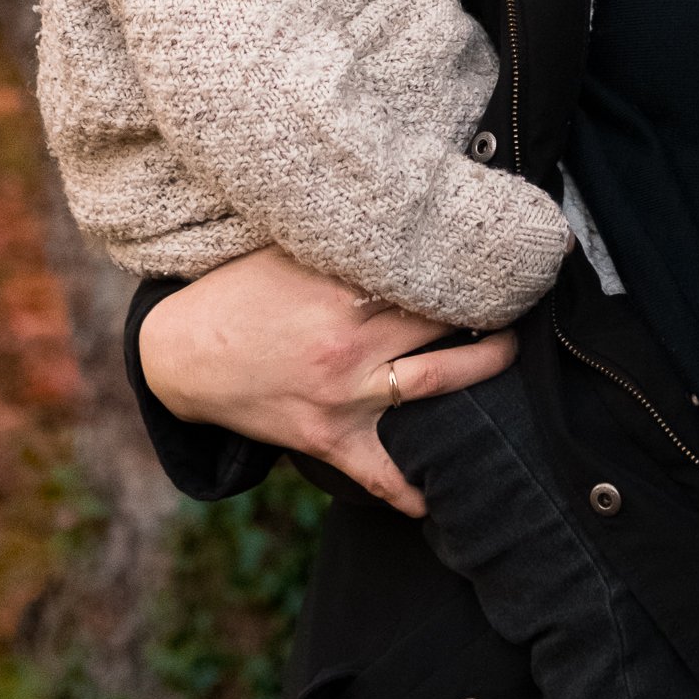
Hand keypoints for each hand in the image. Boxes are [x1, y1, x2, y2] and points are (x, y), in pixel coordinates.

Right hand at [137, 247, 515, 515]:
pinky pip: (381, 473)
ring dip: (481, 370)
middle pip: (442, 322)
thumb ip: (342, 238)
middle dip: (485, 308)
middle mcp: (350, 343)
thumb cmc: (236, 292)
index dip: (464, 262)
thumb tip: (397, 206)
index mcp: (341, 289)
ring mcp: (342, 396)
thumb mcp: (285, 249)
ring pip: (434, 384)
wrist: (181, 354)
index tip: (496, 251)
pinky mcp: (327, 439)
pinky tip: (444, 492)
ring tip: (510, 354)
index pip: (424, 272)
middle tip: (518, 294)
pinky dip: (414, 488)